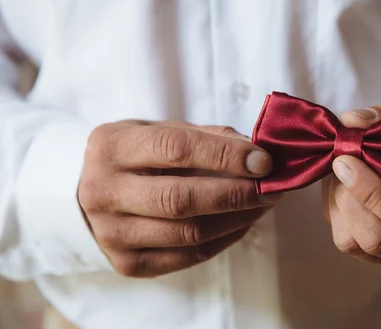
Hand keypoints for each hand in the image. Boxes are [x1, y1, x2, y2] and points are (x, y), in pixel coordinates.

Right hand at [79, 121, 278, 277]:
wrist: (95, 191)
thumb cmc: (138, 154)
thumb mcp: (163, 130)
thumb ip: (208, 137)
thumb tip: (258, 152)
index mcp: (112, 146)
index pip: (175, 149)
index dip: (225, 155)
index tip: (263, 161)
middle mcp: (103, 192)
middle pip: (181, 199)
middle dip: (237, 194)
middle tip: (271, 188)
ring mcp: (111, 233)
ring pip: (188, 233)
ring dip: (238, 219)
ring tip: (263, 204)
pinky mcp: (126, 263)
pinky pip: (188, 257)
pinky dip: (225, 240)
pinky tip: (242, 223)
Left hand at [323, 100, 380, 275]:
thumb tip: (351, 121)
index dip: (373, 192)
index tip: (347, 159)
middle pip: (378, 239)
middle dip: (349, 195)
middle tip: (340, 158)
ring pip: (355, 244)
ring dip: (338, 201)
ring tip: (342, 168)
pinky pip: (348, 242)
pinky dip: (337, 210)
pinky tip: (345, 185)